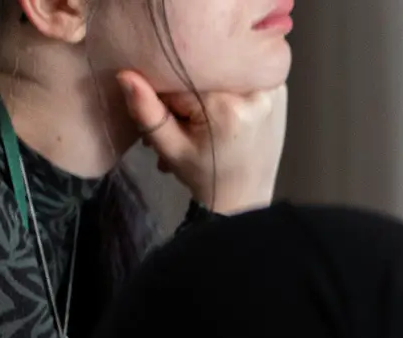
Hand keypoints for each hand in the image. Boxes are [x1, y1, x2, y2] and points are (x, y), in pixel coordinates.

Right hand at [117, 71, 286, 214]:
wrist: (246, 197)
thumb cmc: (205, 176)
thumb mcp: (170, 148)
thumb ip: (147, 111)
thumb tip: (124, 75)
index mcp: (226, 105)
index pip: (179, 80)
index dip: (165, 97)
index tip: (169, 119)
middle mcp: (254, 91)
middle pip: (202, 74)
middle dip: (186, 95)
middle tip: (182, 123)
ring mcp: (271, 90)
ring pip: (220, 75)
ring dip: (206, 93)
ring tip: (201, 123)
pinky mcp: (278, 92)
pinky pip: (241, 79)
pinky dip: (227, 92)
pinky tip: (223, 116)